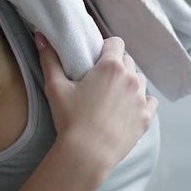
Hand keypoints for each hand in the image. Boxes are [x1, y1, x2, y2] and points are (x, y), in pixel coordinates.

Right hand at [35, 33, 157, 172]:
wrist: (87, 155)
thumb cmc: (70, 120)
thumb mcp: (55, 87)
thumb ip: (49, 58)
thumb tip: (40, 36)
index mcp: (111, 66)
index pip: (116, 42)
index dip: (106, 48)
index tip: (97, 59)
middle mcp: (131, 78)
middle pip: (127, 60)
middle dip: (116, 65)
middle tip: (100, 79)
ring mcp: (141, 98)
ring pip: (139, 79)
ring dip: (129, 82)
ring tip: (113, 95)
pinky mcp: (146, 117)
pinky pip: (150, 100)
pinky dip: (141, 101)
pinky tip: (128, 108)